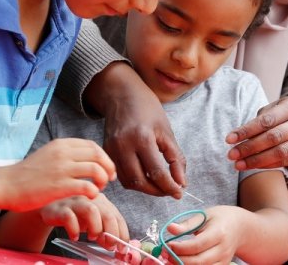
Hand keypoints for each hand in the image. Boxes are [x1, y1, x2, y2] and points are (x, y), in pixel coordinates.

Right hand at [0, 138, 115, 211]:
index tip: (106, 168)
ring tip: (98, 189)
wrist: (5, 185)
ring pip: (96, 170)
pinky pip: (87, 186)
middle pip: (98, 155)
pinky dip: (94, 192)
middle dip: (108, 168)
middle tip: (109, 179)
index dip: (104, 157)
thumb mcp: (48, 154)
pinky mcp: (59, 186)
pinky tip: (90, 197)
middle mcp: (63, 153)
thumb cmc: (27, 174)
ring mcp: (61, 169)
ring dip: (102, 180)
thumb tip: (88, 157)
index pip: (93, 146)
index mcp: (61, 144)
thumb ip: (66, 153)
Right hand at [40, 194, 127, 244]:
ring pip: (91, 210)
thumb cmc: (75, 216)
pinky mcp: (61, 208)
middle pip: (107, 213)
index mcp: (101, 201)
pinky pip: (69, 217)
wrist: (51, 209)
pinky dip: (74, 230)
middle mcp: (90, 198)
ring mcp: (75, 201)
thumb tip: (116, 247)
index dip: (122, 233)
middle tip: (110, 246)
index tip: (122, 247)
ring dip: (95, 227)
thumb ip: (105, 232)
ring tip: (92, 238)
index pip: (117, 216)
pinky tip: (75, 237)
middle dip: (112, 233)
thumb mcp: (92, 224)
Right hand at [91, 62, 185, 197]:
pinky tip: (145, 176)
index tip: (180, 193)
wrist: (122, 95)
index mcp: (141, 138)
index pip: (156, 173)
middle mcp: (123, 146)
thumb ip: (176, 158)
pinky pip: (120, 176)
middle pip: (140, 182)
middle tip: (170, 190)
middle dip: (157, 191)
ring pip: (128, 182)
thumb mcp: (167, 131)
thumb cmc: (147, 110)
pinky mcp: (105, 153)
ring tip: (159, 184)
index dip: (170, 187)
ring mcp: (111, 150)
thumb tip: (182, 183)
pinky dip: (133, 181)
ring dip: (145, 188)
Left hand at [166, 206, 241, 263]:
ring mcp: (224, 261)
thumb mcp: (205, 215)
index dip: (181, 248)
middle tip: (165, 254)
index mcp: (219, 233)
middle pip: (199, 261)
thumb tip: (170, 229)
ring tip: (170, 259)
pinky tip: (182, 262)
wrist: (241, 228)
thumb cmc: (221, 218)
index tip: (168, 245)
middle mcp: (223, 250)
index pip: (197, 245)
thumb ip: (187, 224)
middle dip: (179, 259)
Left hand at [226, 96, 287, 169]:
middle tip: (231, 155)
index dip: (247, 131)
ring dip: (256, 161)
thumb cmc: (286, 113)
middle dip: (249, 148)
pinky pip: (284, 162)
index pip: (266, 121)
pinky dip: (266, 165)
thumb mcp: (276, 107)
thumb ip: (261, 118)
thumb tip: (239, 136)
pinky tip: (251, 166)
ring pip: (279, 153)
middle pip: (273, 138)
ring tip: (238, 165)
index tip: (229, 139)